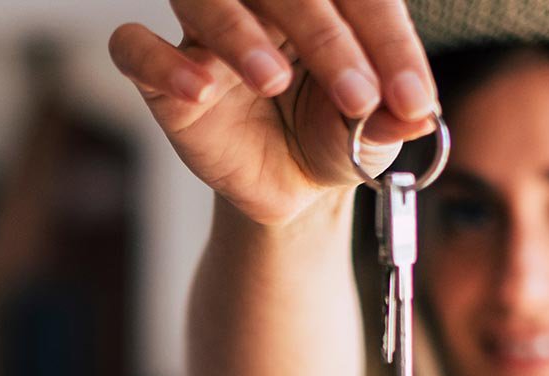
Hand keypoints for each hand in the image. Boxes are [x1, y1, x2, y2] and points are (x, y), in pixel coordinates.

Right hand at [109, 0, 438, 226]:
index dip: (389, 44)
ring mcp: (206, 33)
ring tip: (274, 80)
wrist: (288, 184)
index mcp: (328, 0)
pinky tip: (200, 88)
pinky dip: (160, 62)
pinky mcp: (161, 76)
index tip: (412, 100)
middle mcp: (264, 2)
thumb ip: (392, 120)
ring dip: (239, 34)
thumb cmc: (332, 136)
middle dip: (329, 40)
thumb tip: (414, 117)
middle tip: (359, 97)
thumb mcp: (373, 136)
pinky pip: (134, 46)